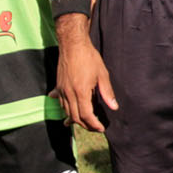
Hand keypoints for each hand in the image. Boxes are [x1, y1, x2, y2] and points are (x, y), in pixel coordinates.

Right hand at [56, 17, 118, 131]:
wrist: (72, 44)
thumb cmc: (89, 57)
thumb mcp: (102, 74)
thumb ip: (107, 92)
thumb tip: (114, 107)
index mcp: (81, 92)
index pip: (86, 115)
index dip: (94, 124)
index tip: (101, 128)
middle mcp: (69, 93)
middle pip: (75, 116)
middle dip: (85, 125)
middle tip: (94, 127)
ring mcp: (62, 90)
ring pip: (66, 111)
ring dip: (75, 119)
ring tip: (83, 123)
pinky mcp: (58, 85)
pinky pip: (61, 102)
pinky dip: (66, 108)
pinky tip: (67, 111)